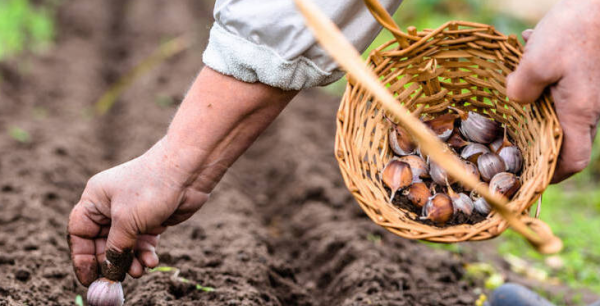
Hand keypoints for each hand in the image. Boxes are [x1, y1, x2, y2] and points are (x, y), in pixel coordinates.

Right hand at [67, 137, 209, 284]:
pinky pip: (142, 243)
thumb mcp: (127, 221)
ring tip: (140, 272)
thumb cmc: (151, 188)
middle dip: (111, 262)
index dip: (82, 257)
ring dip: (131, 261)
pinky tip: (152, 262)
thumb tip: (109, 272)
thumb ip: (116, 249)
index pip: (79, 233)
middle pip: (102, 243)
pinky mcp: (151, 220)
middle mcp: (110, 206)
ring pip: (125, 246)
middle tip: (118, 280)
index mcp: (95, 199)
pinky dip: (145, 254)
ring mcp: (132, 214)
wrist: (188, 172)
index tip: (89, 278)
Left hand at [506, 0, 599, 182]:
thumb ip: (521, 88)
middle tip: (506, 144)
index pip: (573, 160)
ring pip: (555, 112)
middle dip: (535, 145)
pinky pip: (555, 89)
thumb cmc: (574, 31)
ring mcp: (584, 91)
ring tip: (510, 93)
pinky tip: (524, 58)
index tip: (530, 177)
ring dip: (531, 108)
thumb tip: (513, 100)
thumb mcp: (538, 62)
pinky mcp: (579, 75)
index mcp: (578, 113)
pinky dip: (538, 82)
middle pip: (562, 140)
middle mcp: (585, 107)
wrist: (598, 2)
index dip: (554, 175)